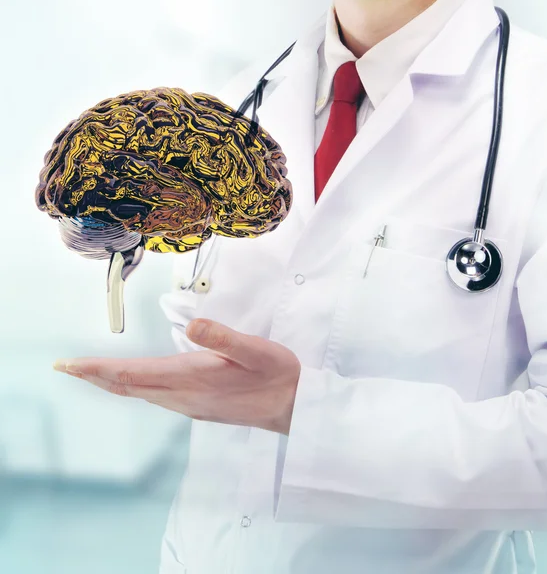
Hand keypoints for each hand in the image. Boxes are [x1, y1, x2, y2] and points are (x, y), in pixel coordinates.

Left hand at [52, 319, 301, 434]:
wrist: (293, 407)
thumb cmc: (277, 376)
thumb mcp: (256, 350)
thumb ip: (224, 337)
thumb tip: (192, 326)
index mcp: (193, 376)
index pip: (134, 373)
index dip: (99, 368)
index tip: (70, 365)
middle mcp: (184, 395)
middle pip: (129, 386)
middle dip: (96, 375)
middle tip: (66, 367)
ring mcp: (190, 405)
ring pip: (140, 393)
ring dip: (112, 381)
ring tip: (90, 371)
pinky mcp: (198, 407)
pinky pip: (154, 398)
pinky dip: (133, 387)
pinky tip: (133, 383)